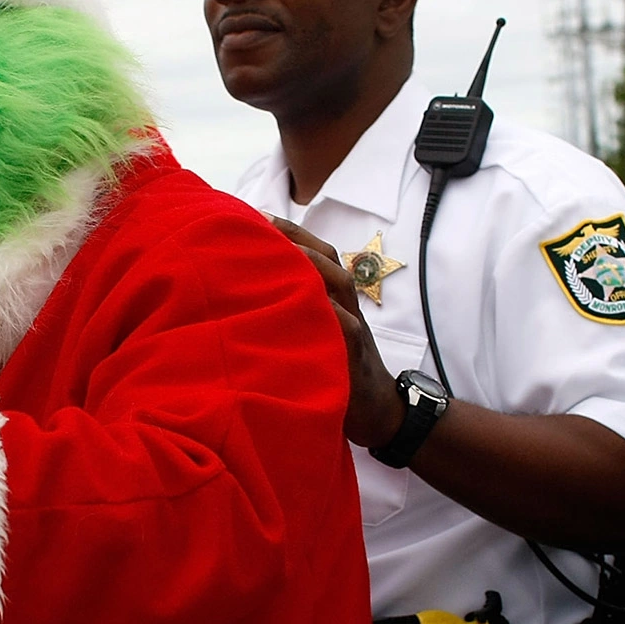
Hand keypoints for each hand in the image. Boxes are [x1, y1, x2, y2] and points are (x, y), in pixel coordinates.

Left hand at [262, 213, 403, 448]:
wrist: (379, 409)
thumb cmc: (334, 366)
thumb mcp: (314, 331)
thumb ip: (291, 306)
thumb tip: (245, 287)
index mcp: (334, 294)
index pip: (314, 249)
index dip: (287, 229)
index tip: (251, 214)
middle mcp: (345, 302)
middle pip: (324, 257)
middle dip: (291, 237)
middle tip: (254, 224)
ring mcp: (352, 325)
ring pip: (334, 283)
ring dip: (305, 264)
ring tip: (271, 251)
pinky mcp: (352, 353)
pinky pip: (341, 325)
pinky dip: (320, 311)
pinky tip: (293, 301)